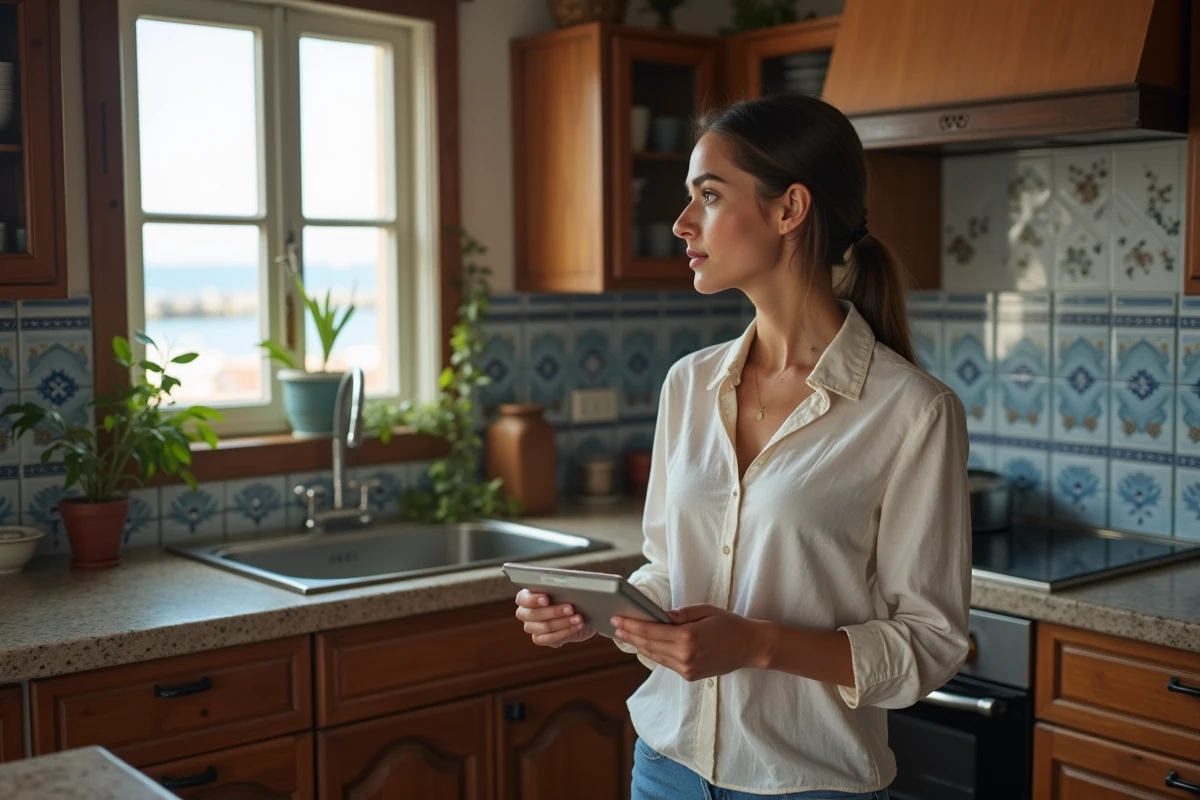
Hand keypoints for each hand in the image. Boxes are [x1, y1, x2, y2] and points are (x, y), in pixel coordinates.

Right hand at [514, 589, 596, 647]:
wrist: (579, 616)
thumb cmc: (569, 598)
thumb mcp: (566, 589)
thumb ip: (561, 587)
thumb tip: (568, 584)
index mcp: (526, 597)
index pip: (523, 599)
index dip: (533, 600)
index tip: (546, 599)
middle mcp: (525, 613)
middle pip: (534, 615)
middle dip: (554, 611)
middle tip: (570, 608)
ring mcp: (531, 628)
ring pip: (544, 627)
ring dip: (563, 622)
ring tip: (578, 618)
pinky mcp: (540, 639)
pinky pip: (549, 639)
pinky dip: (565, 632)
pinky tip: (576, 626)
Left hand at [612, 604, 767, 680]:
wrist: (750, 648)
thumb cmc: (729, 625)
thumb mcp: (705, 611)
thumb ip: (680, 614)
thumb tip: (659, 616)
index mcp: (687, 637)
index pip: (651, 631)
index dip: (632, 625)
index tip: (618, 619)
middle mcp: (684, 656)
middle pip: (649, 645)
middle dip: (630, 635)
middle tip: (615, 626)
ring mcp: (686, 668)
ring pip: (655, 656)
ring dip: (639, 645)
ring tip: (626, 635)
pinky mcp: (689, 675)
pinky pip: (666, 663)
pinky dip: (654, 653)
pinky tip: (645, 645)